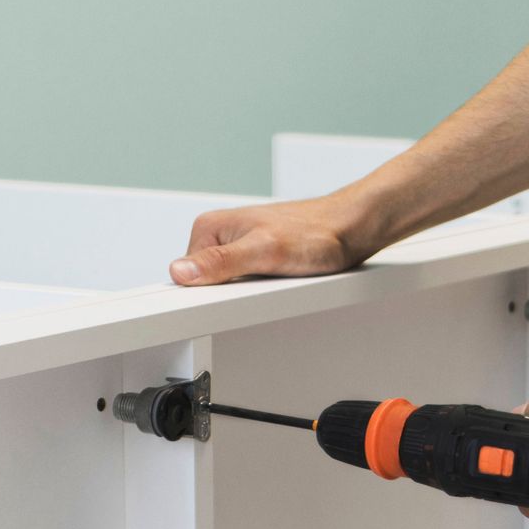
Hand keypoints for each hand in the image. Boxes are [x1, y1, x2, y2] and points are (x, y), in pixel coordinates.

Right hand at [170, 193, 380, 285]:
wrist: (348, 229)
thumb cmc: (315, 234)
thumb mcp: (264, 252)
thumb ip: (221, 262)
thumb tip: (181, 272)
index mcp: (208, 228)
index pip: (186, 278)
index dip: (205, 296)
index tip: (228, 300)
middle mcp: (219, 235)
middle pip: (206, 285)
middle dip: (228, 297)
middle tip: (259, 290)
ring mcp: (237, 247)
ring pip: (227, 288)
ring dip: (246, 295)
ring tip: (273, 284)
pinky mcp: (255, 257)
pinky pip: (246, 285)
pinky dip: (260, 291)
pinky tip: (277, 285)